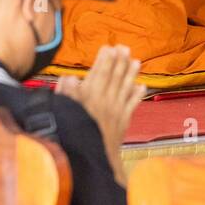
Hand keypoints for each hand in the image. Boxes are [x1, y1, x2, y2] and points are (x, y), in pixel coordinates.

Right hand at [56, 44, 141, 170]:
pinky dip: (137, 94)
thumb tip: (69, 78)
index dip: (104, 60)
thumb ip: (66, 94)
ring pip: (125, 87)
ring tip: (136, 61)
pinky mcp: (123, 121)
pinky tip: (141, 86)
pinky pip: (133, 104)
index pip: (98, 73)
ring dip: (131, 73)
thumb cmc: (73, 132)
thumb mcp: (63, 111)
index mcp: (89, 97)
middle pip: (114, 77)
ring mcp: (116, 110)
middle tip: (124, 48)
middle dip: (119, 61)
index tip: (108, 48)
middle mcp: (105, 100)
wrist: (89, 157)